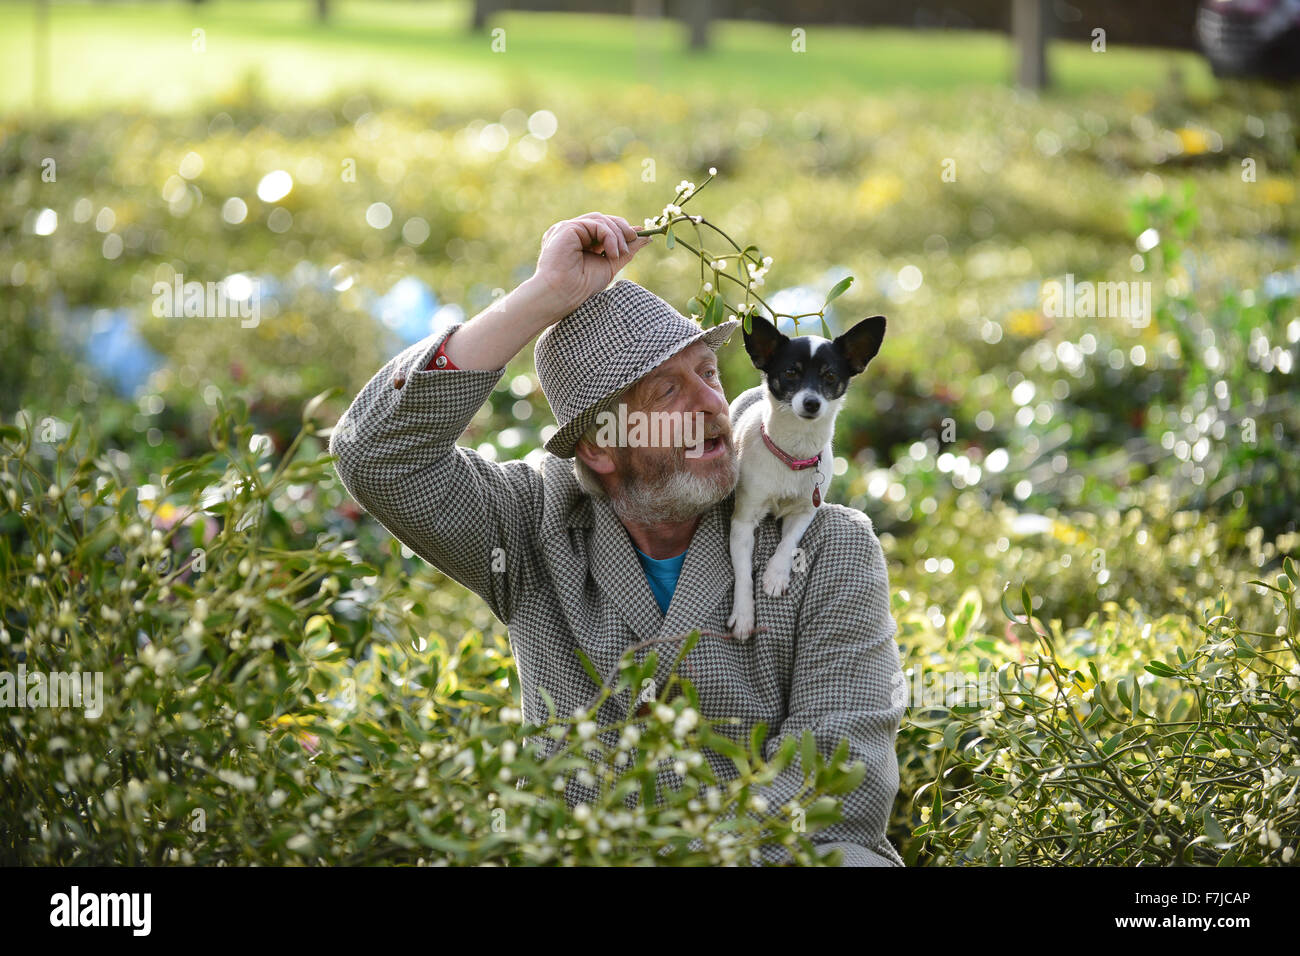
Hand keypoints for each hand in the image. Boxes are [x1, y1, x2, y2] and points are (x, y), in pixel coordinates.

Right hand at [532, 212, 652, 310]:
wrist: (564, 295)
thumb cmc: (582, 286)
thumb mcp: (610, 265)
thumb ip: (626, 250)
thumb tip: (647, 237)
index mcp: (578, 241)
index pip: (603, 228)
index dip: (622, 229)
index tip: (640, 235)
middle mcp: (571, 233)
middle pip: (602, 220)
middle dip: (622, 229)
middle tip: (634, 240)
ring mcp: (567, 228)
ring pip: (600, 219)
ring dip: (616, 234)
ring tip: (620, 253)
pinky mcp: (566, 227)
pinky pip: (595, 223)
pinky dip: (608, 235)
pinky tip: (612, 252)